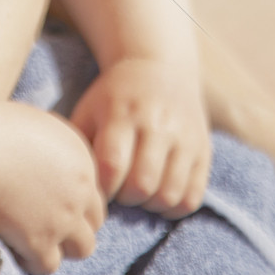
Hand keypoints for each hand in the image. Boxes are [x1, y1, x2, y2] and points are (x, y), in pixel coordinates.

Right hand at [0, 101, 104, 274]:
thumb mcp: (36, 125)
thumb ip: (53, 148)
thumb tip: (47, 157)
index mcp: (81, 160)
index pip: (93, 191)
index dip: (75, 200)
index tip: (54, 202)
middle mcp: (80, 191)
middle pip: (95, 221)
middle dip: (76, 225)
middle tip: (49, 225)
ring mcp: (63, 220)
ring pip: (83, 248)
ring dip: (63, 247)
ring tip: (37, 242)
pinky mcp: (41, 243)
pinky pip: (48, 265)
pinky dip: (33, 261)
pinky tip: (16, 249)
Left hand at [71, 58, 210, 215]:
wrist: (158, 67)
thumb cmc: (113, 97)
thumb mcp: (89, 108)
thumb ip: (79, 144)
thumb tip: (70, 185)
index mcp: (123, 113)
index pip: (112, 165)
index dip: (103, 188)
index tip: (98, 188)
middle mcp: (157, 124)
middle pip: (142, 184)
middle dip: (126, 199)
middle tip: (119, 192)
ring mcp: (184, 138)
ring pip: (169, 195)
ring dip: (149, 206)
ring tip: (138, 194)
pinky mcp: (203, 150)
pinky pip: (192, 196)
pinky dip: (173, 208)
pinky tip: (158, 196)